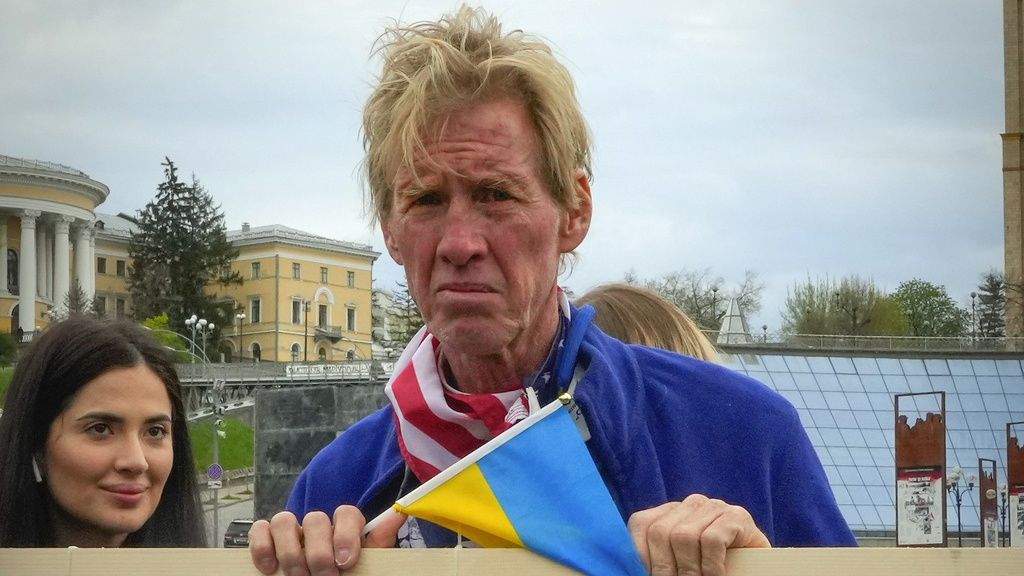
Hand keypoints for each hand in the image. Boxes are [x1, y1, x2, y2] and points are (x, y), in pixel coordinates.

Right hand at [249, 505, 404, 574]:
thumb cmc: (347, 575)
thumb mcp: (366, 564)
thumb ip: (378, 542)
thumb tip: (399, 515)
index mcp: (343, 528)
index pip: (346, 513)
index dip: (345, 535)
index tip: (346, 562)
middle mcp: (316, 526)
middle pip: (315, 518)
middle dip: (318, 552)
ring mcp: (290, 531)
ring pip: (283, 520)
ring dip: (291, 552)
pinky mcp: (266, 541)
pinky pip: (259, 530)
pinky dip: (261, 547)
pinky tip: (270, 569)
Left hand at [627, 494, 770, 575]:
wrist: (758, 569)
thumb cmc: (716, 568)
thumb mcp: (681, 561)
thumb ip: (660, 559)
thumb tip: (631, 569)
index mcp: (671, 511)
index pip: (641, 524)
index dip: (641, 556)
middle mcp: (691, 503)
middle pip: (660, 532)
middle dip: (665, 568)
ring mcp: (715, 506)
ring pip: (683, 536)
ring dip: (689, 571)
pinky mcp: (737, 516)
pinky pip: (711, 540)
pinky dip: (710, 566)